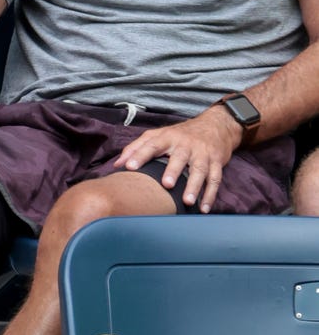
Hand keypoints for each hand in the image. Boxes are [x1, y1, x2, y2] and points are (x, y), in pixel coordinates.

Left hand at [113, 106, 243, 212]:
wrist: (215, 125)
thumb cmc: (181, 134)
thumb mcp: (158, 135)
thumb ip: (136, 148)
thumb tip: (117, 164)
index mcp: (168, 137)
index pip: (151, 145)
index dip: (140, 155)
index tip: (129, 167)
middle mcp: (185, 145)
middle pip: (179, 157)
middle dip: (173, 171)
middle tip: (166, 184)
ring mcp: (202, 153)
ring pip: (199, 170)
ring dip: (195, 186)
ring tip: (187, 201)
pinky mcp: (216, 162)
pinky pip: (215, 179)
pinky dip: (210, 194)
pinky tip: (204, 208)